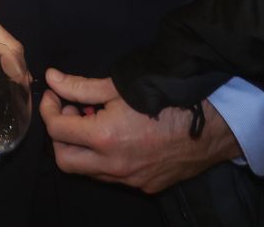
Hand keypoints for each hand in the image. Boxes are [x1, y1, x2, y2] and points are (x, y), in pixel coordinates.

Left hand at [41, 69, 241, 193]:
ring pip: (88, 172)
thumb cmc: (167, 99)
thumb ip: (80, 86)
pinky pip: (112, 177)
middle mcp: (113, 166)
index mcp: (104, 139)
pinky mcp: (146, 186)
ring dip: (82, 149)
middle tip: (71, 113)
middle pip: (64, 160)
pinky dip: (104, 160)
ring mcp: (130, 180)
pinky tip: (118, 138)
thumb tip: (51, 78)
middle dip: (59, 136)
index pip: (56, 130)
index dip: (50, 109)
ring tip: (95, 123)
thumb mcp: (119, 87)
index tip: (55, 95)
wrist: (213, 126)